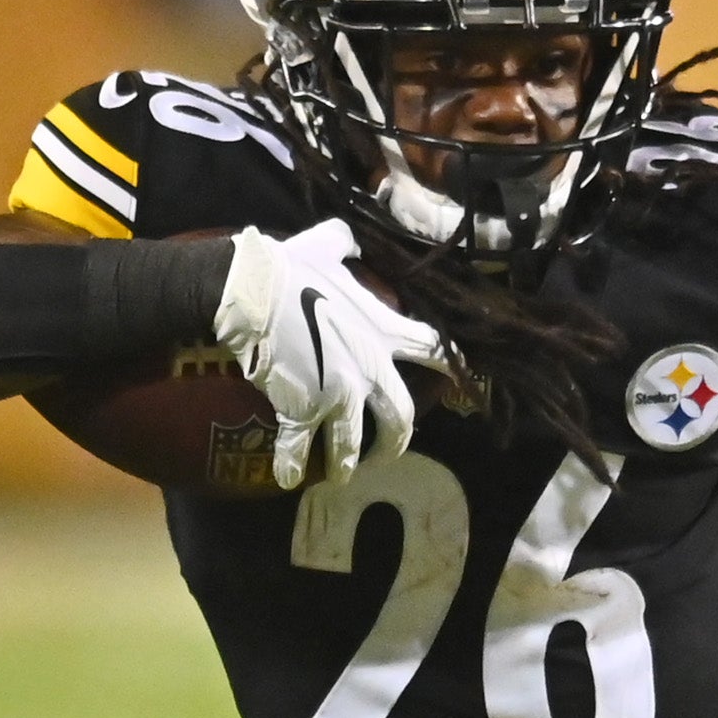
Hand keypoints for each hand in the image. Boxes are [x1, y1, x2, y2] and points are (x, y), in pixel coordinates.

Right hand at [213, 222, 452, 487]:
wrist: (253, 293)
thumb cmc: (290, 267)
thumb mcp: (327, 245)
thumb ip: (347, 244)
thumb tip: (351, 239)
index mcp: (383, 332)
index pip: (434, 350)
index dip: (453, 365)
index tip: (464, 380)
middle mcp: (370, 369)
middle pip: (402, 416)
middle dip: (399, 440)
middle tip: (391, 450)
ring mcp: (339, 394)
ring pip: (355, 442)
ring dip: (349, 462)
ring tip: (343, 473)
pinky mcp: (303, 409)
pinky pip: (299, 446)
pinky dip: (291, 465)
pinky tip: (287, 478)